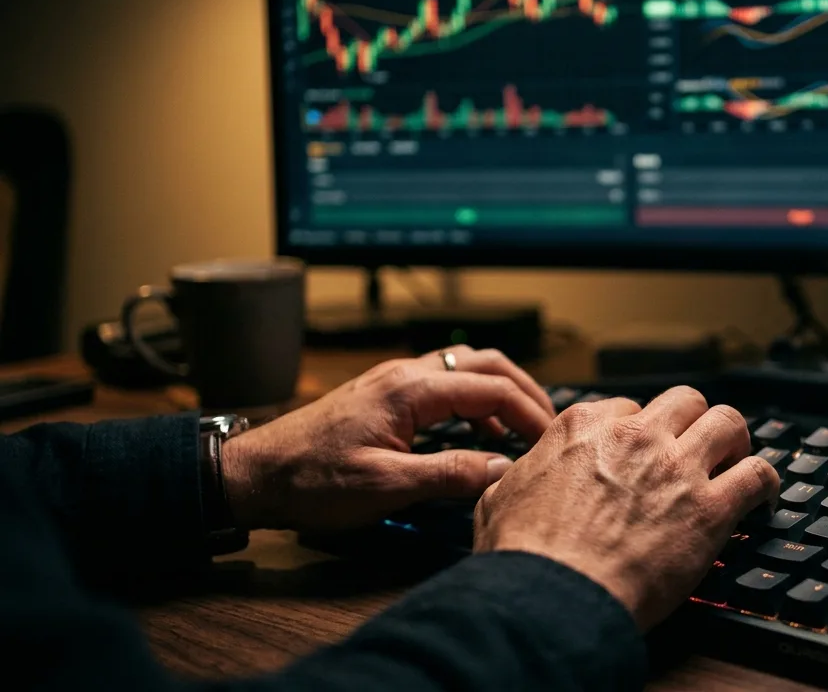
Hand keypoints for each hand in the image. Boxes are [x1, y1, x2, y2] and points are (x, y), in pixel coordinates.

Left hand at [220, 346, 555, 531]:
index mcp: (411, 390)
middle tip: (548, 426)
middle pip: (486, 363)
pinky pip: (445, 383)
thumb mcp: (385, 487)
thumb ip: (450, 474)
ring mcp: (394, 380)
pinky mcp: (385, 395)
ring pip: (466, 368)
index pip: (493, 387)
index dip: (531, 413)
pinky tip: (479, 434)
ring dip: (500, 392)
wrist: (254, 474)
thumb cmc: (311, 480)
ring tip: (522, 429)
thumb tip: (503, 470)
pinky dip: (475, 400)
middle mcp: (406, 374)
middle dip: (525, 391)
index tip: (550, 442)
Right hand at [473, 386, 780, 628]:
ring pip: (727, 421)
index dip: (639, 431)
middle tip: (693, 447)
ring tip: (734, 459)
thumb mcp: (498, 499)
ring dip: (734, 439)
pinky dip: (765, 482)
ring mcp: (677, 468)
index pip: (627, 408)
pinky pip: (758, 473)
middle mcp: (636, 437)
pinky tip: (762, 497)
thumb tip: (513, 475)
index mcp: (585, 428)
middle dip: (691, 421)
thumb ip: (517, 476)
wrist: (553, 598)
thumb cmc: (524, 557)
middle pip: (684, 401)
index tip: (643, 452)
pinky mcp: (711, 507)